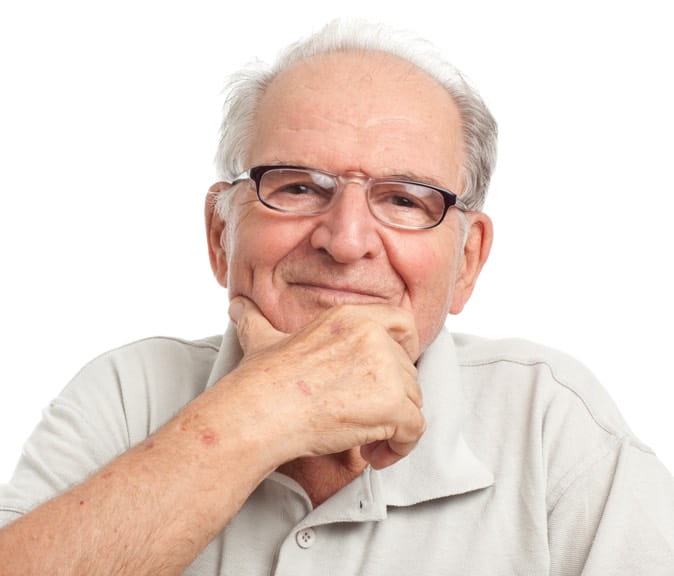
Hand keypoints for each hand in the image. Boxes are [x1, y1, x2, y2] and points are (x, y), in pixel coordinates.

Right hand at [227, 296, 424, 468]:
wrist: (258, 414)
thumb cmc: (259, 382)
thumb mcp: (260, 340)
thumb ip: (256, 320)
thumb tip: (237, 307)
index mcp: (350, 317)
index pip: (404, 324)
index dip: (404, 352)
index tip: (387, 378)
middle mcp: (373, 335)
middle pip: (408, 370)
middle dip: (392, 399)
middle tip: (363, 420)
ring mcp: (385, 368)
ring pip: (413, 401)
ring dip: (394, 426)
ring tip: (363, 441)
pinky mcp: (392, 404)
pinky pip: (415, 429)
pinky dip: (399, 448)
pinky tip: (371, 455)